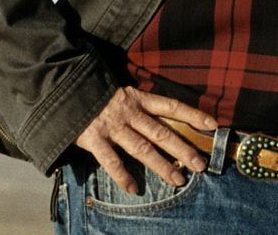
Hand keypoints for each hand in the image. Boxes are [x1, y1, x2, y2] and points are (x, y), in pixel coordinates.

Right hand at [74, 87, 217, 193]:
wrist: (64, 89)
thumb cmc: (97, 94)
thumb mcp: (123, 93)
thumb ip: (141, 105)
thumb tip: (167, 118)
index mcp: (138, 98)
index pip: (172, 106)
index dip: (193, 115)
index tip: (213, 125)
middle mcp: (129, 112)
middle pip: (162, 132)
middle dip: (183, 149)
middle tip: (201, 164)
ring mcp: (112, 126)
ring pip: (142, 148)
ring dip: (162, 165)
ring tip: (178, 180)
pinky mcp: (93, 139)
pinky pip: (111, 161)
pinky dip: (123, 176)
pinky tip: (134, 189)